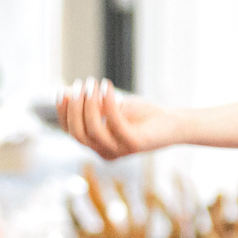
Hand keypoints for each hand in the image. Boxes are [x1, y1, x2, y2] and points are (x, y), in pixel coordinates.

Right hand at [55, 77, 180, 158]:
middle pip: (78, 133)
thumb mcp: (112, 108)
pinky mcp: (134, 145)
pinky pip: (113, 122)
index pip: (71, 132)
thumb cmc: (143, 115)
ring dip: (90, 103)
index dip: (64, 113)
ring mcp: (120, 151)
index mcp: (98, 146)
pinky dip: (108, 103)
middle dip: (75, 107)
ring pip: (92, 129)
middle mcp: (106, 153)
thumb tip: (67, 94)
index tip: (63, 91)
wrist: (174, 123)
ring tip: (95, 83)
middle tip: (83, 84)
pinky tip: (108, 87)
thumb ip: (92, 106)